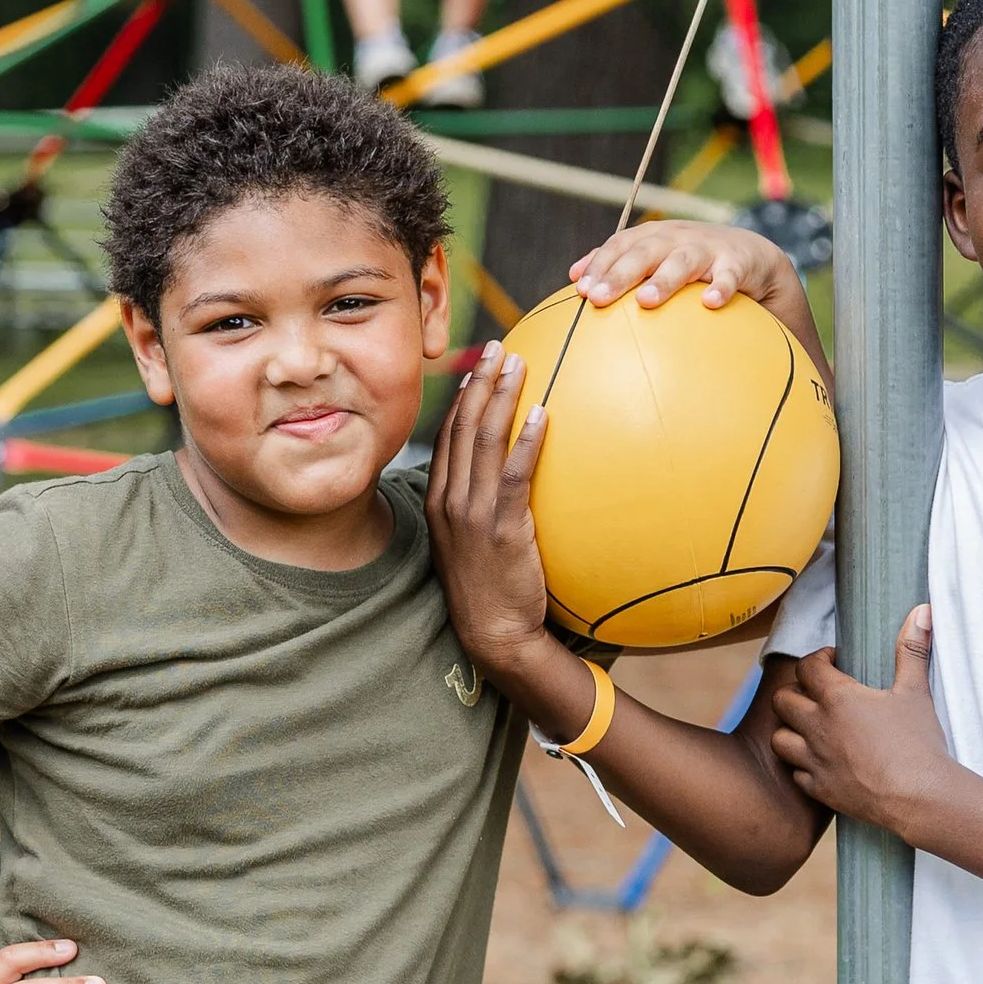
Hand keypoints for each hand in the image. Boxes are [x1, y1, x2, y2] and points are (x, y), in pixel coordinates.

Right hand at [424, 339, 559, 693]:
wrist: (495, 635)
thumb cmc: (490, 591)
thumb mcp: (472, 545)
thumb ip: (482, 508)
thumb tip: (508, 480)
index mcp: (439, 502)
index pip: (447, 437)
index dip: (462, 398)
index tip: (478, 368)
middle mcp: (450, 501)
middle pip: (462, 427)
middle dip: (480, 383)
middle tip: (499, 348)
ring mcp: (473, 513)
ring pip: (483, 441)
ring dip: (502, 397)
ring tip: (518, 365)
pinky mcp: (502, 528)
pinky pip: (514, 474)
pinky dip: (527, 440)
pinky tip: (543, 414)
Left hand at [567, 220, 829, 375]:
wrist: (751, 255)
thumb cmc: (693, 263)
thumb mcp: (656, 259)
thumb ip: (619, 264)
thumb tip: (574, 278)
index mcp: (654, 237)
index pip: (621, 245)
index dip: (601, 264)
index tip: (581, 290)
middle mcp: (677, 238)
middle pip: (645, 252)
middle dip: (620, 273)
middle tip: (598, 298)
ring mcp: (708, 249)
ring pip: (682, 261)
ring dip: (664, 280)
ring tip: (646, 301)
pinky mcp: (737, 263)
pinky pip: (729, 277)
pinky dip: (721, 288)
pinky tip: (710, 304)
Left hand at [768, 611, 950, 834]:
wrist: (919, 797)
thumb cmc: (918, 743)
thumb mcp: (916, 691)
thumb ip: (912, 649)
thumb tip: (922, 611)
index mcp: (838, 698)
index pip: (807, 667)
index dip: (817, 660)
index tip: (832, 661)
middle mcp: (817, 727)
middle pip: (782, 701)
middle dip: (796, 693)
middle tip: (817, 696)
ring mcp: (815, 761)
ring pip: (779, 740)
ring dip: (791, 731)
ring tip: (811, 729)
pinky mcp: (820, 790)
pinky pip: (796, 775)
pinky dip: (803, 767)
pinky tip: (821, 764)